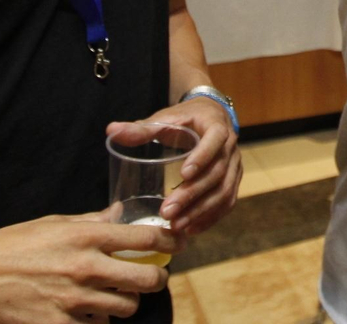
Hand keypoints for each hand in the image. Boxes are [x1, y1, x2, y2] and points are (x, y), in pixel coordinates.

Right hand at [0, 212, 171, 323]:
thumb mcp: (53, 223)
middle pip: (146, 279)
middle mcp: (85, 267)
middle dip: (155, 279)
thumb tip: (119, 213)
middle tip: (151, 278)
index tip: (177, 244)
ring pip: (126, 307)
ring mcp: (73, 300)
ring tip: (114, 295)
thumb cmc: (10, 244)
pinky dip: (98, 322)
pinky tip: (88, 314)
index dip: (170, 241)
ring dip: (125, 302)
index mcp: (85, 236)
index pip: (145, 237)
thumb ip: (90, 221)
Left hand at [106, 97, 240, 236]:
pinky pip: (227, 202)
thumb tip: (111, 130)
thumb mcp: (165, 119)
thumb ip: (140, 128)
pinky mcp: (233, 181)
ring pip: (224, 192)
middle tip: (167, 211)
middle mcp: (231, 147)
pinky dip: (211, 218)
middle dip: (193, 194)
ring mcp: (235, 165)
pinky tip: (191, 230)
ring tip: (176, 226)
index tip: (182, 174)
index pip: (215, 141)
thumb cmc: (184, 119)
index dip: (202, 158)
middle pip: (217, 173)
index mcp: (216, 125)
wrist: (210, 117)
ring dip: (201, 211)